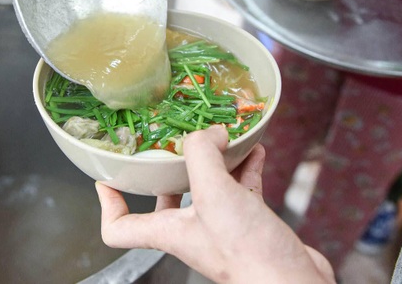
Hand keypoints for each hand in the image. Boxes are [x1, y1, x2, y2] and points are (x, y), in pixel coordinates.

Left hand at [96, 126, 334, 283]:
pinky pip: (243, 187)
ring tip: (221, 136)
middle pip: (166, 201)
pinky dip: (245, 166)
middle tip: (174, 144)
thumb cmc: (247, 251)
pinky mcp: (251, 223)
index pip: (119, 227)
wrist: (293, 282)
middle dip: (169, 170)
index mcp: (169, 230)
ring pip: (209, 188)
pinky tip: (255, 148)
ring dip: (214, 161)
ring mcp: (222, 227)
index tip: (110, 177)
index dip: (109, 203)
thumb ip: (203, 155)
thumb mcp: (214, 193)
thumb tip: (211, 131)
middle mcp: (191, 230)